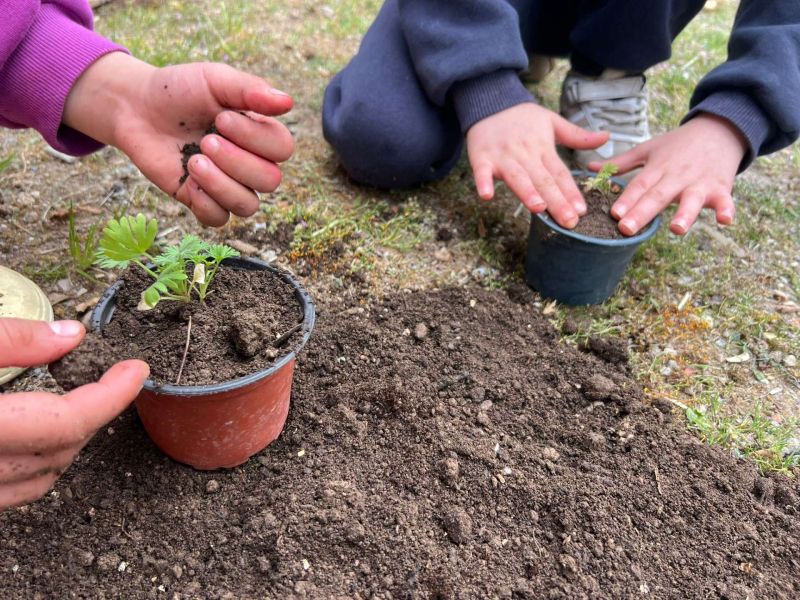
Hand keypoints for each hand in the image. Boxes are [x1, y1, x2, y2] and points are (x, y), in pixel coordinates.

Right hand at [0, 318, 147, 510]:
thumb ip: (14, 341)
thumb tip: (71, 335)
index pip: (68, 421)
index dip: (111, 396)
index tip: (136, 370)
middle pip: (60, 450)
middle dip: (93, 412)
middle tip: (108, 377)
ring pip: (41, 479)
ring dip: (68, 441)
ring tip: (79, 401)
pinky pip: (13, 493)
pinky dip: (36, 464)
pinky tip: (38, 435)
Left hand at [63, 53, 294, 225]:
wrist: (136, 107)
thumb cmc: (180, 90)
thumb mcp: (215, 80)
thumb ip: (250, 90)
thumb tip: (288, 102)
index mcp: (260, 134)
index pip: (282, 149)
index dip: (255, 138)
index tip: (221, 118)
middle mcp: (250, 163)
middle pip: (270, 181)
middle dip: (236, 161)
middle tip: (206, 140)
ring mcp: (227, 185)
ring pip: (248, 206)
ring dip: (221, 184)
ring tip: (194, 161)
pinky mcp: (201, 201)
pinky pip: (219, 219)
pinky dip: (205, 203)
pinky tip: (188, 181)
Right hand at [466, 103, 608, 227]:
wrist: (490, 102)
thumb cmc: (522, 117)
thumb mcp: (552, 121)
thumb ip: (577, 136)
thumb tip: (606, 137)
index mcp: (543, 148)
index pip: (560, 173)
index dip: (570, 192)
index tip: (581, 210)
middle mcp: (525, 154)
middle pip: (542, 180)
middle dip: (556, 201)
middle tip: (568, 221)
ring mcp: (503, 157)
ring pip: (517, 177)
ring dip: (527, 192)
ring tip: (538, 208)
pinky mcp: (481, 158)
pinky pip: (481, 172)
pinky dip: (483, 182)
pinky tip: (487, 195)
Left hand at [589, 114, 747, 235]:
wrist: (719, 129)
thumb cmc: (678, 144)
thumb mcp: (648, 149)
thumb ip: (620, 162)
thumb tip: (589, 167)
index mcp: (657, 168)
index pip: (639, 185)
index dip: (627, 199)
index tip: (614, 214)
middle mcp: (677, 176)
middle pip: (659, 196)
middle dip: (643, 212)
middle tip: (627, 228)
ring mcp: (700, 183)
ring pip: (691, 200)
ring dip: (685, 214)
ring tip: (677, 229)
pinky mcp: (721, 188)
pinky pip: (725, 200)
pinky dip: (727, 209)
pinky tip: (725, 220)